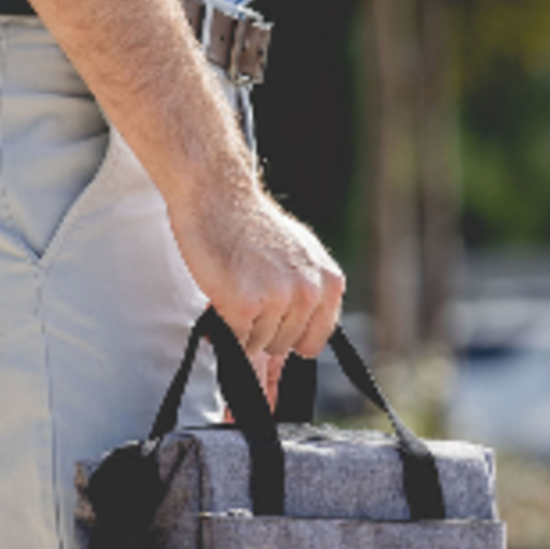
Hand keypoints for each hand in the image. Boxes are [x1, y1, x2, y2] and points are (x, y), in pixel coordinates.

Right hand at [166, 171, 344, 359]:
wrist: (220, 196)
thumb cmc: (253, 226)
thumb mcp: (300, 258)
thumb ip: (307, 299)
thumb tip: (295, 352)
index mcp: (329, 283)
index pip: (314, 340)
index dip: (288, 334)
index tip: (272, 317)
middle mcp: (309, 293)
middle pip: (283, 345)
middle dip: (261, 327)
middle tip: (248, 291)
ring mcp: (278, 299)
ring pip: (258, 345)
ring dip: (241, 326)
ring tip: (235, 288)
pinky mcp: (245, 303)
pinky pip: (235, 340)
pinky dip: (223, 326)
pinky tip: (222, 295)